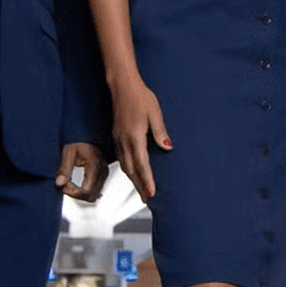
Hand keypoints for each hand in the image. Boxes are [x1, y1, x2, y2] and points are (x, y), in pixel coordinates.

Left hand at [58, 142, 106, 203]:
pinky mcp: (102, 175)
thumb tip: (59, 183)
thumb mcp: (68, 152)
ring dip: (80, 193)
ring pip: (94, 195)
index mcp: (95, 165)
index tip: (64, 186)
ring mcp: (104, 174)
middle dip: (76, 194)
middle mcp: (102, 171)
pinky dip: (84, 190)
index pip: (87, 189)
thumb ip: (64, 169)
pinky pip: (95, 190)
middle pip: (91, 195)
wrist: (88, 134)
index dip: (74, 192)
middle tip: (65, 184)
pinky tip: (75, 183)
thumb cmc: (79, 139)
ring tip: (69, 182)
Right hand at [113, 75, 170, 198]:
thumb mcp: (155, 113)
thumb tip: (168, 147)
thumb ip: (160, 132)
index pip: (142, 164)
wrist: (122, 85)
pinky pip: (121, 158)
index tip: (152, 194)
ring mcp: (118, 139)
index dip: (147, 181)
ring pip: (124, 166)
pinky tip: (132, 173)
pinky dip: (127, 169)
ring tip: (141, 191)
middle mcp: (124, 141)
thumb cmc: (140, 97)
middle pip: (131, 170)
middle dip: (139, 186)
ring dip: (133, 180)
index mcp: (134, 136)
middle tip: (147, 201)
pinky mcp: (116, 137)